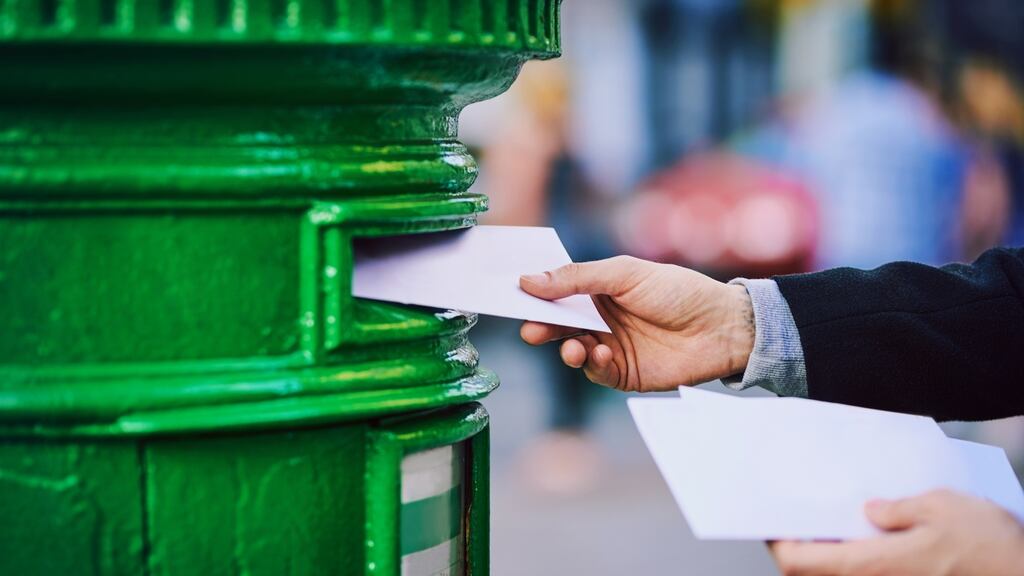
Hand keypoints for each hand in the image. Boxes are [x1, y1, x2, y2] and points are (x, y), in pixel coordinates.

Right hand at [518, 255, 754, 391]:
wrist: (722, 327)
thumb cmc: (679, 291)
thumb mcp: (626, 273)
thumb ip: (577, 278)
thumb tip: (529, 280)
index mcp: (598, 288)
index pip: (557, 290)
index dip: (535, 293)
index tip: (513, 294)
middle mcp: (600, 317)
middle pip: (558, 322)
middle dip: (541, 325)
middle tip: (530, 328)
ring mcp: (610, 345)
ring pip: (571, 349)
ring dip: (565, 348)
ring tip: (573, 346)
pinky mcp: (622, 373)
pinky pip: (595, 371)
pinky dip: (590, 363)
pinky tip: (598, 353)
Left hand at [770, 490, 1023, 575]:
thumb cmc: (990, 548)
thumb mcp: (939, 507)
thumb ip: (897, 509)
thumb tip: (871, 511)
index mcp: (870, 566)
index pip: (798, 562)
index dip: (775, 542)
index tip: (765, 522)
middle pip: (814, 571)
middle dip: (800, 546)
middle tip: (795, 515)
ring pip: (841, 575)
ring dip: (831, 552)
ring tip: (831, 519)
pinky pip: (869, 573)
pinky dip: (859, 557)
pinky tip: (870, 533)